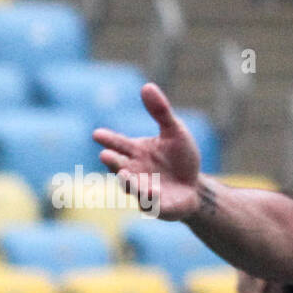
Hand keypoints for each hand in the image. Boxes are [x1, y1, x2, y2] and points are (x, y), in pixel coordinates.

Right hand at [94, 82, 202, 219]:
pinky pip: (151, 204)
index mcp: (135, 152)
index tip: (97, 134)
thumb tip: (147, 86)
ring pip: (131, 187)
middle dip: (112, 161)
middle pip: (118, 166)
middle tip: (105, 155)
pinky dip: (150, 198)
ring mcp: (143, 190)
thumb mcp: (175, 132)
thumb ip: (161, 112)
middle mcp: (134, 171)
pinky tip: (153, 191)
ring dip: (128, 182)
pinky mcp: (157, 206)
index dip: (108, 140)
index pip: (118, 144)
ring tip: (125, 175)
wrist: (195, 188)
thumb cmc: (180, 159)